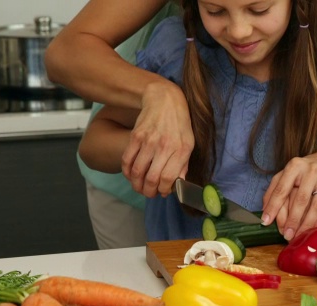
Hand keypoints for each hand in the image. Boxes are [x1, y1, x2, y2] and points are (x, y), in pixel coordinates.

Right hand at [122, 82, 193, 196]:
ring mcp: (148, 141)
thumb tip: (179, 184)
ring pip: (137, 172)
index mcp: (180, 150)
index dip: (163, 190)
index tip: (162, 192)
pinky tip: (131, 175)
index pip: (168, 178)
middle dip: (148, 192)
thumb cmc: (180, 124)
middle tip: (149, 193)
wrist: (165, 100)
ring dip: (136, 185)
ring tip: (140, 187)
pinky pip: (127, 160)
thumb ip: (184, 164)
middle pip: (151, 179)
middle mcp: (164, 146)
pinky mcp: (135, 136)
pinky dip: (127, 172)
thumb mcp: (189, 143)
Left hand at [262, 151, 316, 239]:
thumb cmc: (303, 173)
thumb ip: (273, 191)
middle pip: (301, 200)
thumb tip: (265, 214)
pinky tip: (315, 231)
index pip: (282, 189)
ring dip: (307, 225)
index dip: (273, 207)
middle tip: (286, 235)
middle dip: (293, 220)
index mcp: (295, 166)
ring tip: (300, 236)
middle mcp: (312, 171)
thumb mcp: (286, 175)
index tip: (266, 222)